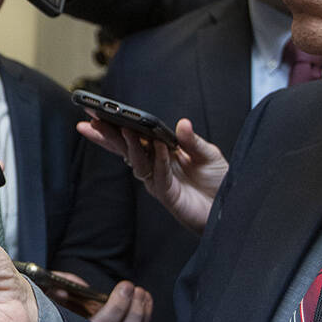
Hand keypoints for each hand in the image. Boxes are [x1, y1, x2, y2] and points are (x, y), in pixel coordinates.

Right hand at [47, 272, 152, 321]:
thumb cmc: (38, 312)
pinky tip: (144, 306)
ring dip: (141, 316)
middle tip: (136, 289)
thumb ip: (56, 288)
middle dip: (134, 310)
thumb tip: (69, 289)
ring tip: (144, 295)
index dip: (117, 306)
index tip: (125, 287)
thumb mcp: (42, 295)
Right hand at [78, 117, 226, 233]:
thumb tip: (182, 123)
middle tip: (91, 122)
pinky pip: (158, 174)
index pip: (131, 138)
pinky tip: (157, 145)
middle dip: (107, 135)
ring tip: (125, 128)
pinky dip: (158, 159)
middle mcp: (154, 166)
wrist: (230, 208)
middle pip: (125, 148)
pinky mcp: (167, 194)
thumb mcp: (208, 154)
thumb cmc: (217, 182)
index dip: (113, 127)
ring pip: (137, 161)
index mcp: (159, 153)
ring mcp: (157, 180)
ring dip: (130, 145)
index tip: (97, 113)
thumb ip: (192, 141)